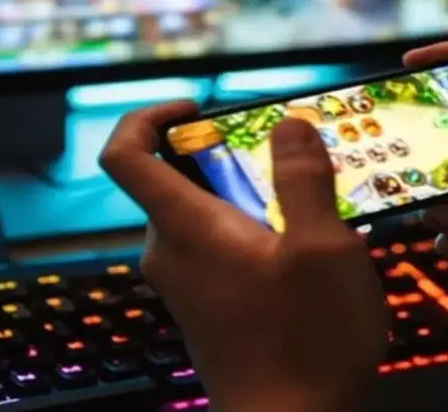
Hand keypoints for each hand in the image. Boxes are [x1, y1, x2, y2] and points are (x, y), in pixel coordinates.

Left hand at [100, 103, 388, 411]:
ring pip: (205, 216)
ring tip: (312, 206)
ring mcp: (187, 285)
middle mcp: (172, 253)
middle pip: (175, 180)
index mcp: (186, 228)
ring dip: (250, 197)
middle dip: (228, 156)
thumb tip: (288, 124)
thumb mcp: (322, 247)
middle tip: (288, 159)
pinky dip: (252, 232)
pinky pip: (218, 250)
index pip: (125, 153)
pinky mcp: (207, 308)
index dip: (148, 116)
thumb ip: (302, 179)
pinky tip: (305, 253)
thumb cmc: (307, 339)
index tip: (199, 108)